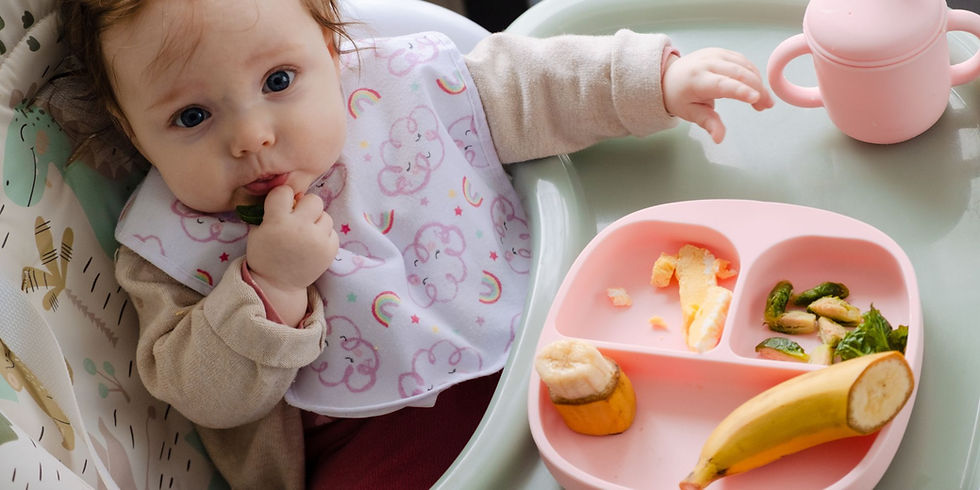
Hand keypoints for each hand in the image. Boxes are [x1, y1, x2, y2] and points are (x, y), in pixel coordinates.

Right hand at [245, 185, 338, 308]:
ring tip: (306, 234)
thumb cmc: (265, 254)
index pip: (285, 191)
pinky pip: (332, 232)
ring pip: (326, 216)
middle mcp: (300, 228)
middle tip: (299, 218)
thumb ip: (272, 211)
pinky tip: (313, 245)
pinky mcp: (330, 251)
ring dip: (316, 222)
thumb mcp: (258, 231)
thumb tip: (292, 196)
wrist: (278, 285)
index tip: (282, 206)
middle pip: (313, 200)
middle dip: (306, 207)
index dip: (283, 197)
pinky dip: (324, 236)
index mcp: (277, 222)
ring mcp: (318, 240)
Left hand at [662, 47, 773, 142]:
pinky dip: (753, 74)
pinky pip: (743, 61)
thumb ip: (708, 123)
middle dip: (756, 89)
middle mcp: (706, 63)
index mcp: (696, 79)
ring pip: (744, 66)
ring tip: (762, 101)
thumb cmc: (680, 96)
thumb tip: (719, 138)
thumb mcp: (690, 113)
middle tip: (766, 106)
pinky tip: (756, 87)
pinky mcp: (722, 52)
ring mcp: (715, 54)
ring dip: (758, 82)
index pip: (722, 84)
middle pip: (738, 73)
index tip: (756, 98)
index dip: (740, 90)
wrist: (669, 76)